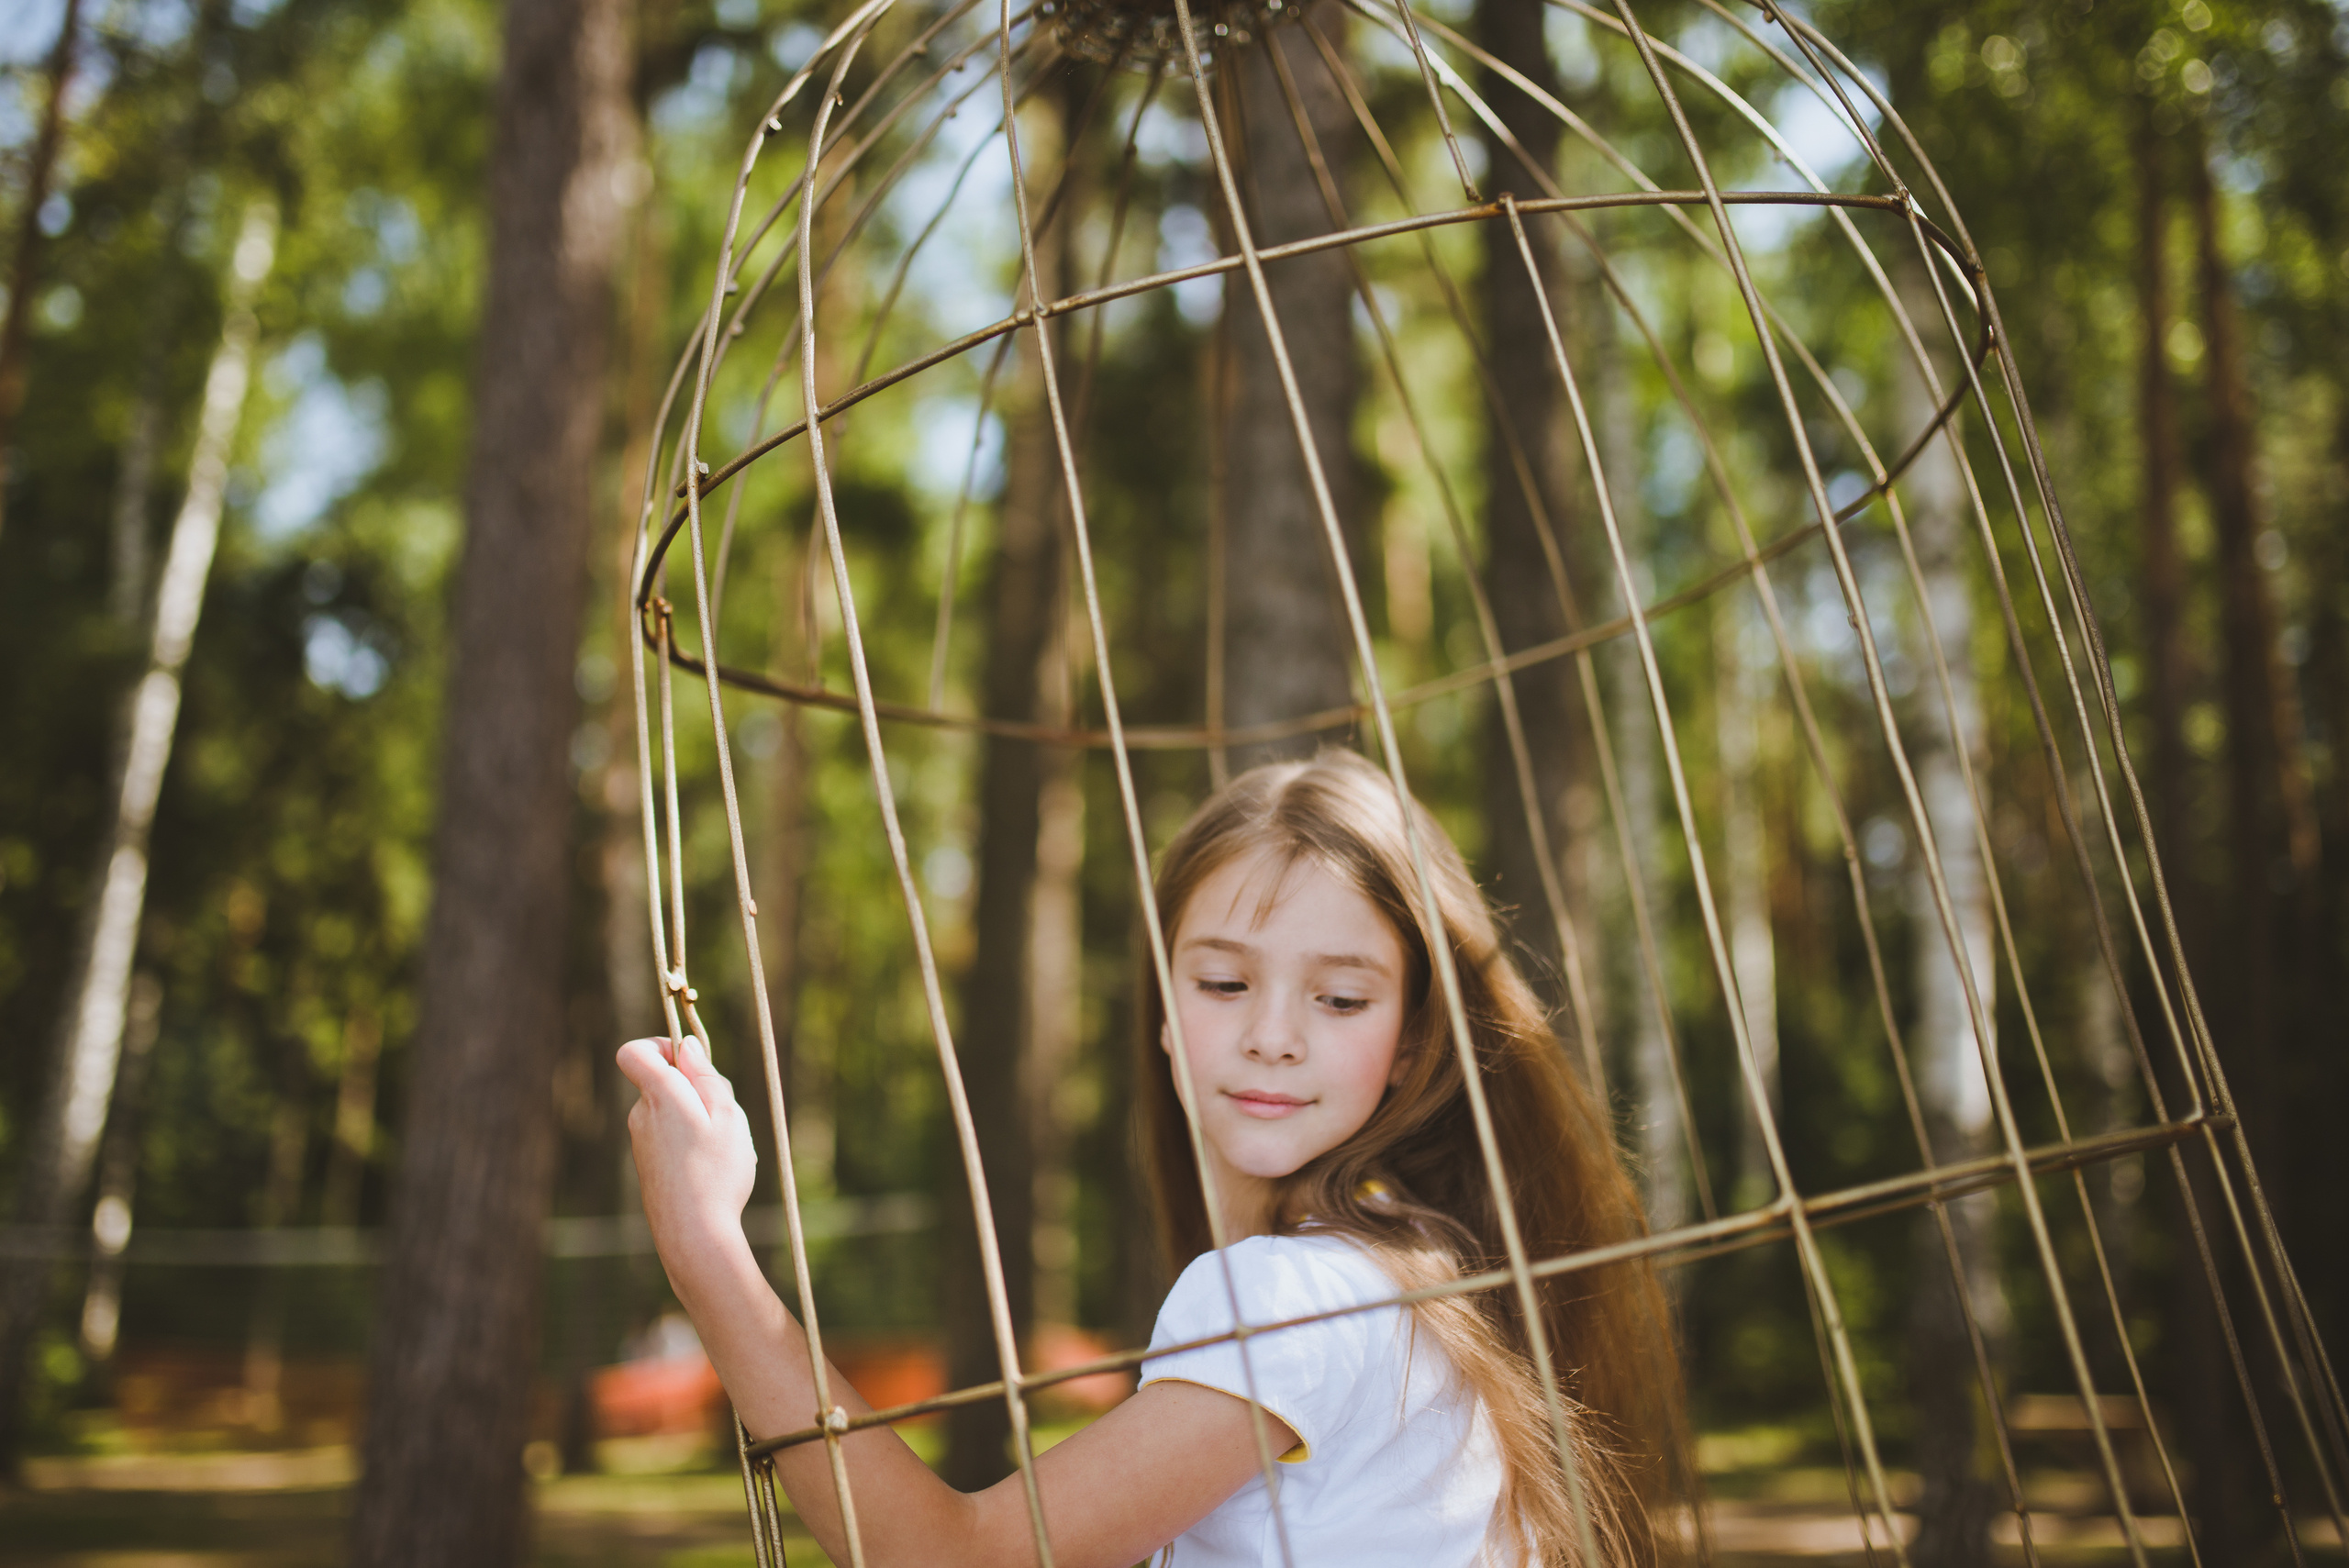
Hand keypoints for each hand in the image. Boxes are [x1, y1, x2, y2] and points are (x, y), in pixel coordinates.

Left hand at [617, 1035, 757, 1259]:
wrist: (693, 1235)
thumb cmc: (716, 1174)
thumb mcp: (728, 1116)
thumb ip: (706, 1076)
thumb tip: (686, 1047)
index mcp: (659, 1096)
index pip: (633, 1052)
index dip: (659, 1045)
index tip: (689, 1059)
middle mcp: (641, 1116)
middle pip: (661, 1081)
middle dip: (694, 1087)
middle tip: (725, 1115)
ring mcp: (641, 1142)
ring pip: (670, 1111)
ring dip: (697, 1118)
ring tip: (723, 1149)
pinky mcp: (647, 1164)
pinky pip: (670, 1137)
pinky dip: (691, 1142)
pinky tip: (712, 1169)